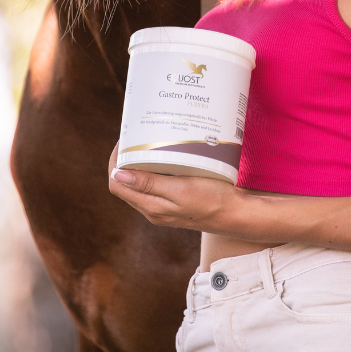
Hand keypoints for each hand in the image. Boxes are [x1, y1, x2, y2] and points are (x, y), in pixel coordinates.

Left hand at [108, 142, 243, 232]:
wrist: (236, 214)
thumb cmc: (212, 199)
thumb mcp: (181, 189)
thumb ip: (149, 184)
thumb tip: (117, 175)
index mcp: (151, 207)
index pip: (117, 185)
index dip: (115, 162)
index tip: (123, 141)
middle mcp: (153, 210)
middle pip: (125, 184)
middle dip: (124, 160)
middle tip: (134, 137)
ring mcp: (163, 208)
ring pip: (139, 184)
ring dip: (137, 164)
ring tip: (146, 143)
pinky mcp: (174, 203)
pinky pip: (154, 186)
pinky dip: (152, 170)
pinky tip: (163, 157)